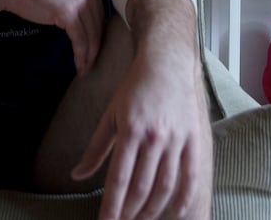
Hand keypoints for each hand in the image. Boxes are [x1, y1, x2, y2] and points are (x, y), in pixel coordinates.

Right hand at [2, 0, 105, 74]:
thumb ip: (82, 9)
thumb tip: (95, 33)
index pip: (102, 20)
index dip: (99, 40)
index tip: (93, 55)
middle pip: (98, 29)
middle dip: (95, 51)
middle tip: (89, 66)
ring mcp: (80, 3)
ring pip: (91, 37)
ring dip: (88, 57)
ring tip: (83, 70)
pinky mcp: (69, 14)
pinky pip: (79, 40)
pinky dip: (80, 56)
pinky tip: (78, 65)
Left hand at [71, 54, 208, 219]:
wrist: (167, 64)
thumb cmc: (134, 89)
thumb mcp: (110, 115)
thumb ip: (95, 148)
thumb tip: (77, 174)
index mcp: (130, 130)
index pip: (119, 177)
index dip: (112, 204)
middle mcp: (154, 136)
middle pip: (142, 186)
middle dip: (130, 211)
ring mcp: (176, 138)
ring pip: (165, 185)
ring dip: (153, 209)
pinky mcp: (193, 138)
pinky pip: (191, 175)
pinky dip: (184, 197)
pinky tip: (175, 212)